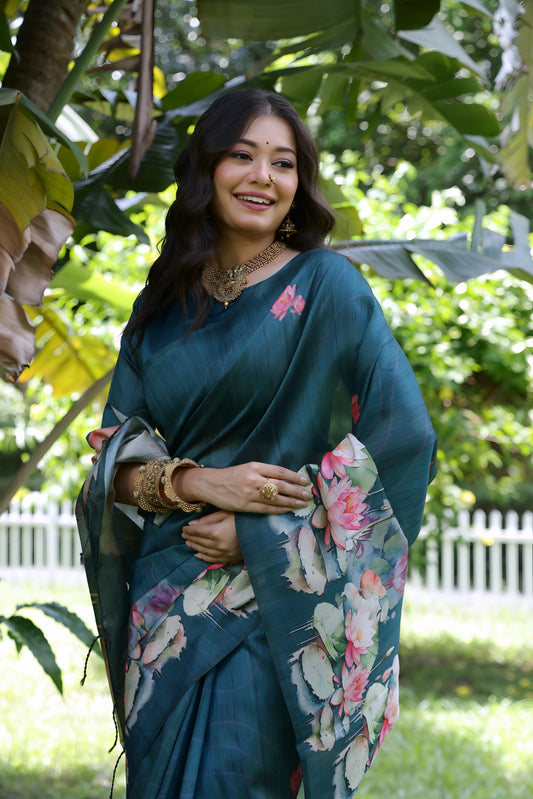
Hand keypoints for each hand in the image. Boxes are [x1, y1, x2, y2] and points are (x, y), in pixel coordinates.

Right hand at [176, 461, 311, 514]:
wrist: (210, 484)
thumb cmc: (231, 476)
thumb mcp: (247, 467)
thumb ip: (264, 472)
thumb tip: (286, 478)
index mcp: (254, 466)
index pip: (280, 471)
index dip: (294, 476)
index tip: (305, 480)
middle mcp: (253, 479)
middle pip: (280, 485)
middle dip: (297, 490)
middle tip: (308, 494)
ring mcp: (249, 493)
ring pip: (275, 499)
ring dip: (291, 501)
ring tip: (303, 503)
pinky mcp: (244, 506)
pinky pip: (266, 509)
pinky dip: (279, 509)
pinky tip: (288, 510)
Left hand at [182, 511, 241, 562]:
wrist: (261, 530)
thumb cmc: (243, 518)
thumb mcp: (225, 513)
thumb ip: (208, 519)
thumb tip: (192, 524)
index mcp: (216, 532)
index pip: (197, 532)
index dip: (188, 530)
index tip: (183, 528)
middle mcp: (218, 545)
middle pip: (199, 542)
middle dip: (190, 537)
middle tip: (183, 534)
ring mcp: (224, 553)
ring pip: (204, 551)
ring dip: (194, 547)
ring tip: (188, 542)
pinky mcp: (229, 558)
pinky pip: (212, 559)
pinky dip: (203, 557)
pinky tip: (197, 554)